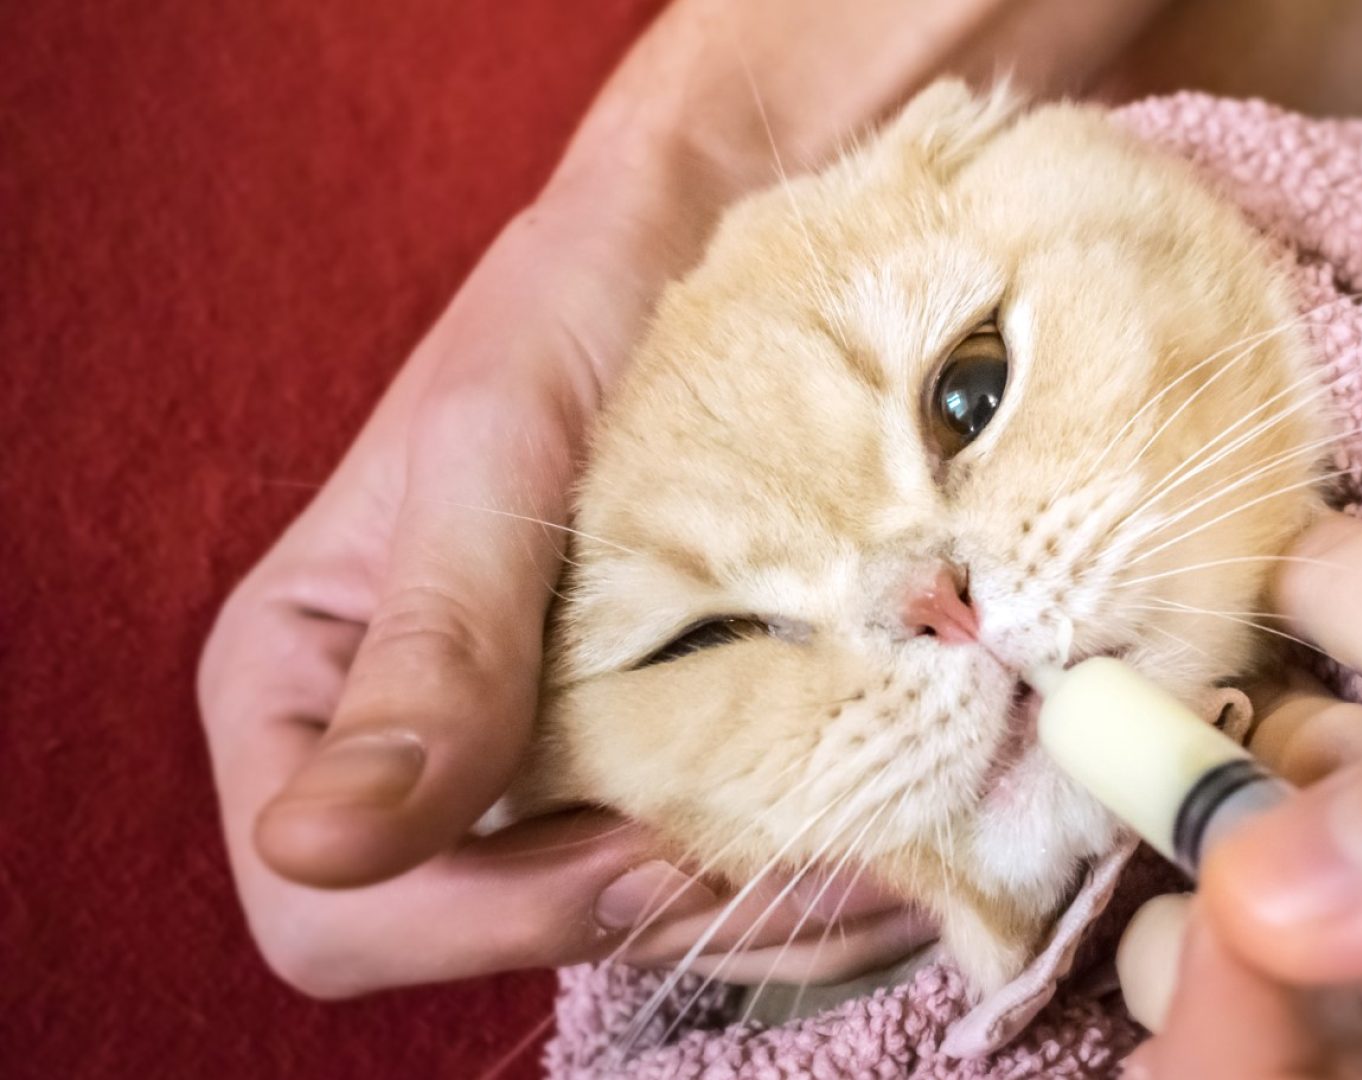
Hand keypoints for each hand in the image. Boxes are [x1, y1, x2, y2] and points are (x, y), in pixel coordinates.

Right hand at [196, 0, 1188, 998]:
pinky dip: (794, 879)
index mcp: (302, 683)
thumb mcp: (492, 458)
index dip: (477, 916)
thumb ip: (427, 652)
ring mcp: (534, 754)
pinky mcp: (649, 744)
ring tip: (884, 857)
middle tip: (804, 856)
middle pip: (487, 934)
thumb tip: (316, 845)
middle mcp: (403, 745)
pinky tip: (888, 841)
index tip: (639, 848)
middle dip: (643, 916)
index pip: (327, 906)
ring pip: (618, 922)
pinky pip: (701, 870)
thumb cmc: (582, 303)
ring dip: (751, 915)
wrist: (718, 227)